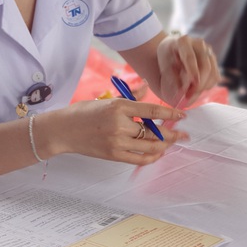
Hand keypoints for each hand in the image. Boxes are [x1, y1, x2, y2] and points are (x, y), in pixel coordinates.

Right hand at [47, 99, 188, 164]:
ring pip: (150, 147)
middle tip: (183, 135)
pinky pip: (139, 159)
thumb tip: (147, 87)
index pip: (152, 110)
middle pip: (154, 131)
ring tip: (172, 143)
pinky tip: (158, 153)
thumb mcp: (107, 99)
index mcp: (119, 106)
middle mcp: (119, 124)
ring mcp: (116, 142)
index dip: (170, 113)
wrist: (63, 130)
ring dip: (165, 146)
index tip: (183, 115)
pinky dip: (152, 157)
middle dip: (173, 134)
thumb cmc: (84, 112)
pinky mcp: (113, 155)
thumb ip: (130, 95)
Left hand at [156, 34, 219, 107]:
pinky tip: (197, 87)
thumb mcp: (164, 65)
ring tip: (191, 93)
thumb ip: (172, 78)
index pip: (190, 57)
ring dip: (203, 86)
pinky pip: (215, 76)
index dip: (193, 70)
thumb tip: (182, 91)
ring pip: (213, 73)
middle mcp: (199, 44)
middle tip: (189, 96)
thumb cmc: (168, 58)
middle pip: (205, 66)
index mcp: (183, 42)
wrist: (173, 49)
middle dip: (199, 84)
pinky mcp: (213, 60)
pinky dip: (208, 85)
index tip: (194, 83)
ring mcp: (208, 51)